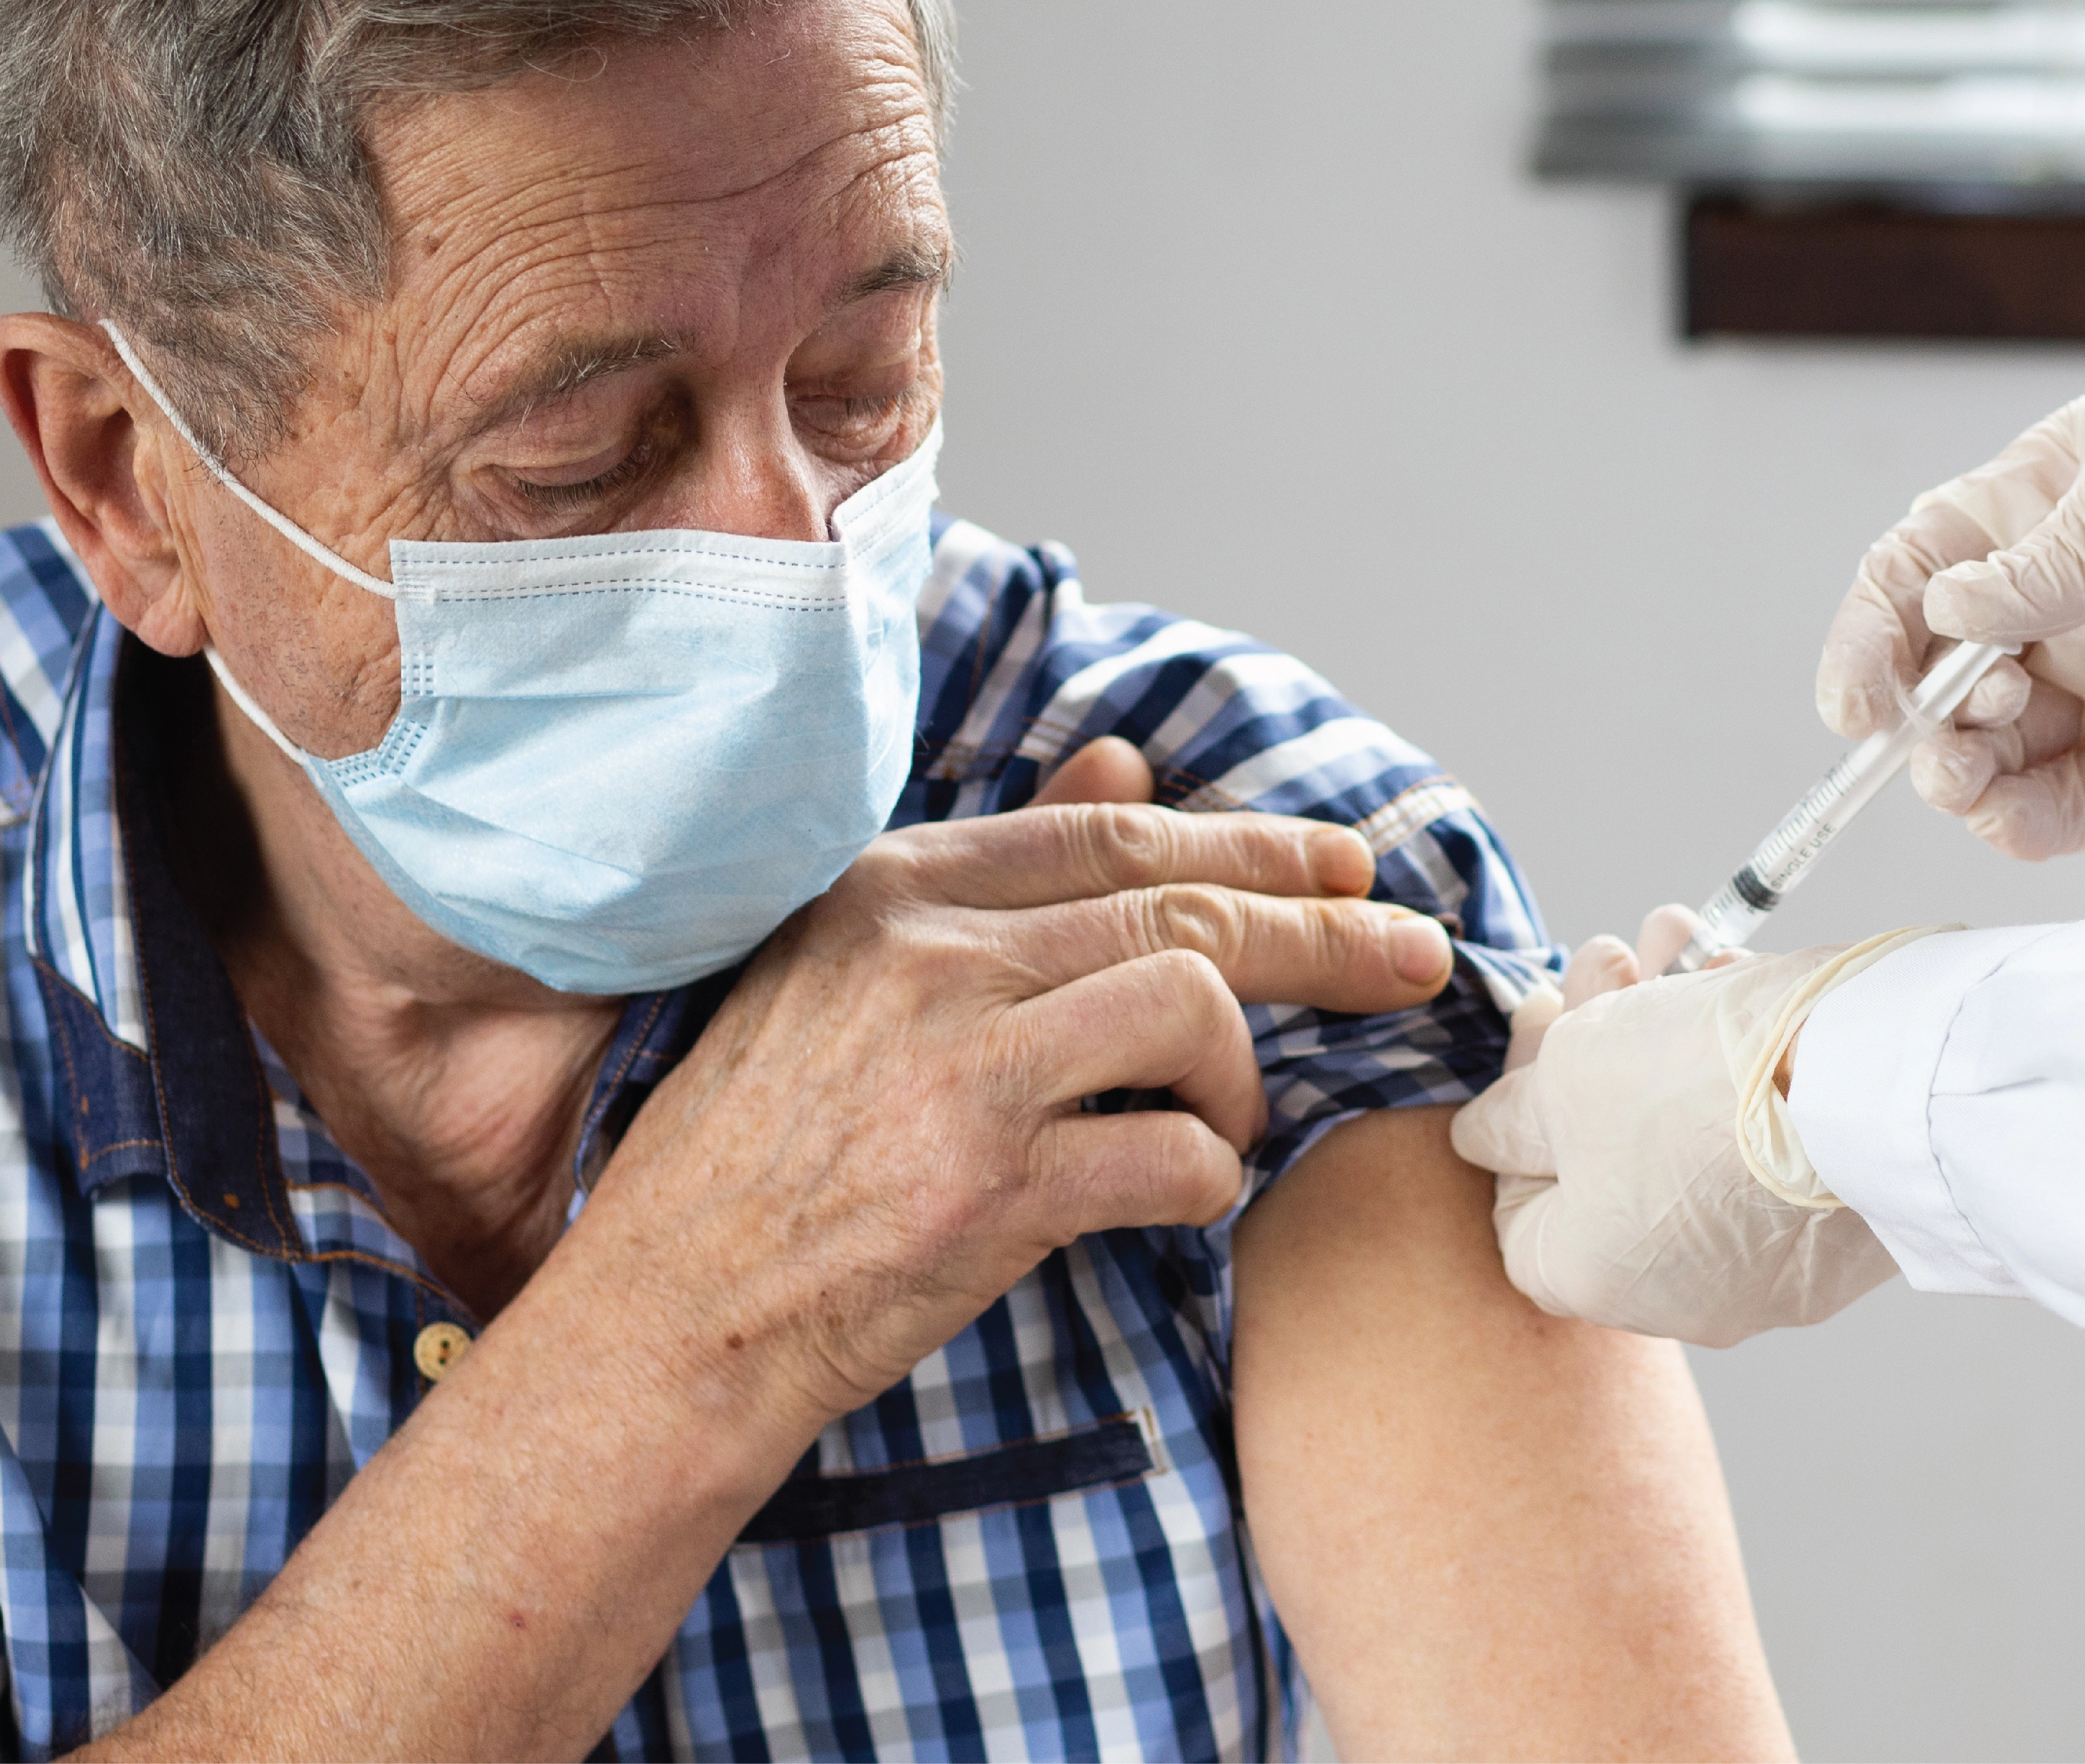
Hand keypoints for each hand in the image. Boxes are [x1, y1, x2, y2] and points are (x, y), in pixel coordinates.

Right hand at [592, 737, 1455, 1423]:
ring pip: (1196, 1008)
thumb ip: (995, 870)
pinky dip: (1207, 1174)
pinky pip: (1178, 1155)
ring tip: (1221, 1117)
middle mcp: (929, 956)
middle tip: (1414, 958)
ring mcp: (961, 1069)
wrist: (670, 1316)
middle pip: (1186, 909)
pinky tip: (1178, 1191)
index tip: (1345, 861)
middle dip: (1327, 930)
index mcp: (894, 889)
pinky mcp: (991, 1190)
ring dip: (1242, 1075)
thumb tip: (1126, 768)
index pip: (1117, 834)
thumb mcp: (847, 973)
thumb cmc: (758, 1152)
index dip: (1254, 843)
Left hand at [1454, 929, 1920, 1347]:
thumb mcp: (1566, 1078)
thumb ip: (1511, 1114)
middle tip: (1611, 958)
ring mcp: (1769, 1264)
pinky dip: (1746, 1057)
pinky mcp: (1840, 1223)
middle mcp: (1682, 1294)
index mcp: (1594, 1278)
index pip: (1519, 1203)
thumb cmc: (1695, 1086)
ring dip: (1672, 1025)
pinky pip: (1768, 1136)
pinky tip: (1739, 974)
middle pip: (1609, 1153)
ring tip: (1677, 937)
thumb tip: (1488, 1135)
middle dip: (1600, 1038)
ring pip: (1690, 1128)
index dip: (1518, 1105)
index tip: (1543, 1017)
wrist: (1873, 1085)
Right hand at [1816, 343, 2084, 859]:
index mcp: (2056, 504)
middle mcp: (2075, 599)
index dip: (1871, 633)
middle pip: (1940, 671)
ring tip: (1973, 775)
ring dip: (1959, 774)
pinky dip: (2027, 826)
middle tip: (1952, 725)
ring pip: (1994, 749)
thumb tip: (1956, 606)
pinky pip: (2073, 806)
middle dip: (1916, 712)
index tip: (1859, 696)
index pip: (1922, 568)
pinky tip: (2014, 817)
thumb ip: (2067, 533)